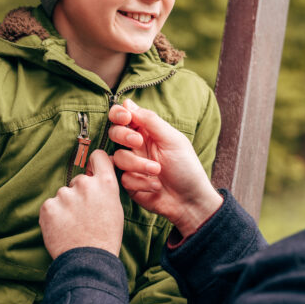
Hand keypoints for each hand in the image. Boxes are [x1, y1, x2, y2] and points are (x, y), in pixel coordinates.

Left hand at [39, 150, 123, 258]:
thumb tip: (96, 178)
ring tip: (73, 225)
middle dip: (79, 194)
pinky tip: (62, 229)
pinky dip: (54, 215)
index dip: (95, 162)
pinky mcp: (48, 206)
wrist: (89, 261)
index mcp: (105, 184)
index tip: (92, 168)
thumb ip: (104, 190)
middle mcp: (85, 184)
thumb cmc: (105, 238)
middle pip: (79, 181)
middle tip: (84, 215)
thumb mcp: (115, 209)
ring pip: (63, 194)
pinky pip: (50, 206)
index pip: (98, 156)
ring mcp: (64, 194)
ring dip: (65, 206)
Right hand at [108, 99, 222, 236]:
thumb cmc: (186, 168)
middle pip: (114, 133)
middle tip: (138, 141)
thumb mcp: (172, 140)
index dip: (119, 114)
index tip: (125, 118)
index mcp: (147, 132)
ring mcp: (131, 165)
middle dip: (123, 136)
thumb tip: (128, 102)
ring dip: (138, 164)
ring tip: (157, 170)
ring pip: (118, 157)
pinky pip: (123, 178)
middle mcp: (136, 146)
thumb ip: (150, 121)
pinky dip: (141, 181)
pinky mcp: (129, 184)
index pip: (124, 117)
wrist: (190, 200)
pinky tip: (155, 186)